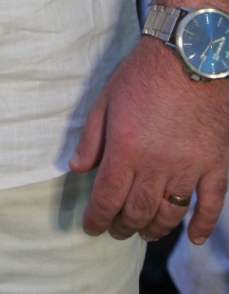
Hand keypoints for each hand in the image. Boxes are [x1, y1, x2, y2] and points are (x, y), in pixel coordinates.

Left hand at [71, 35, 228, 242]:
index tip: (91, 227)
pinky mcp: (215, 164)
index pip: (108, 197)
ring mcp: (189, 167)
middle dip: (122, 226)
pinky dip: (203, 225)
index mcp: (127, 149)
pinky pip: (211, 204)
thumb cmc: (144, 73)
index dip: (97, 218)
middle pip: (137, 211)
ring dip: (155, 229)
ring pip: (170, 213)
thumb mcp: (107, 98)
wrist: (190, 55)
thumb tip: (78, 168)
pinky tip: (193, 238)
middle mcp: (157, 165)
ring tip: (145, 234)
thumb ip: (92, 137)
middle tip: (116, 231)